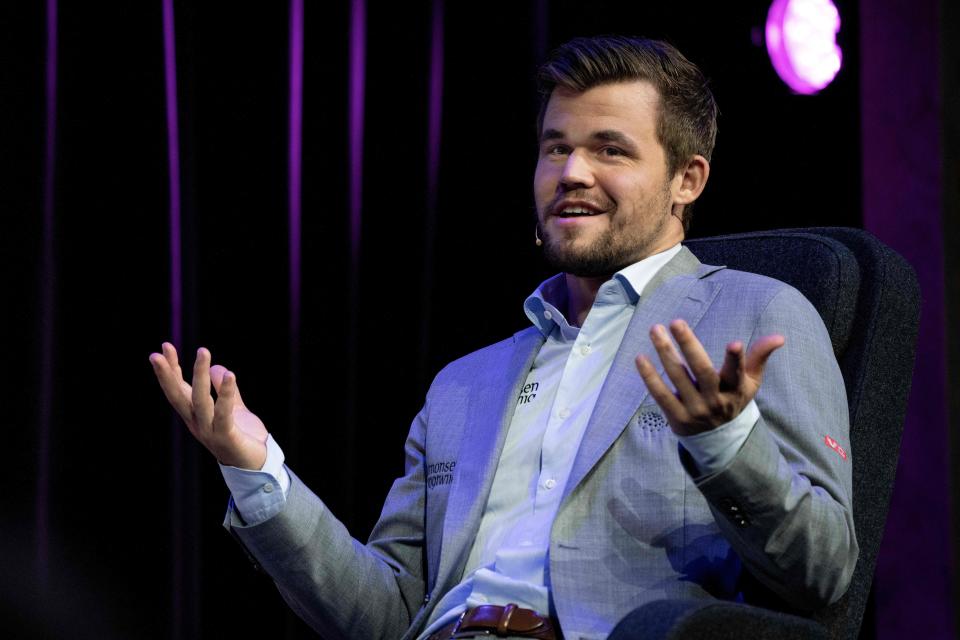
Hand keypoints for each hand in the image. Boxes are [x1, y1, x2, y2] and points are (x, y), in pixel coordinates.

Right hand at [149, 342, 267, 468]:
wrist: (256, 465)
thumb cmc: (243, 437)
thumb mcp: (233, 408)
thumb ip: (226, 390)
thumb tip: (217, 368)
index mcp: (195, 415)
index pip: (179, 389)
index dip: (171, 369)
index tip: (165, 346)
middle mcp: (197, 423)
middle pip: (178, 396)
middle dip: (168, 374)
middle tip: (160, 352)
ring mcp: (209, 431)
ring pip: (200, 400)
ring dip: (199, 375)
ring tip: (203, 351)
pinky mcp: (225, 437)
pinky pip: (223, 413)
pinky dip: (224, 394)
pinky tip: (229, 375)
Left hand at [635, 319, 784, 436]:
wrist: (718, 440)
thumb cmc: (733, 399)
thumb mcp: (750, 382)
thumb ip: (760, 356)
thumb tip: (780, 337)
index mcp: (735, 388)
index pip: (737, 373)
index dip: (736, 359)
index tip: (734, 343)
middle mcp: (715, 399)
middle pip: (702, 371)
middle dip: (689, 345)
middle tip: (676, 322)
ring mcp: (695, 409)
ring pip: (678, 378)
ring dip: (665, 353)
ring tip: (656, 330)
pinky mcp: (677, 417)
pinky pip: (661, 395)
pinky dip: (650, 377)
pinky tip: (641, 358)